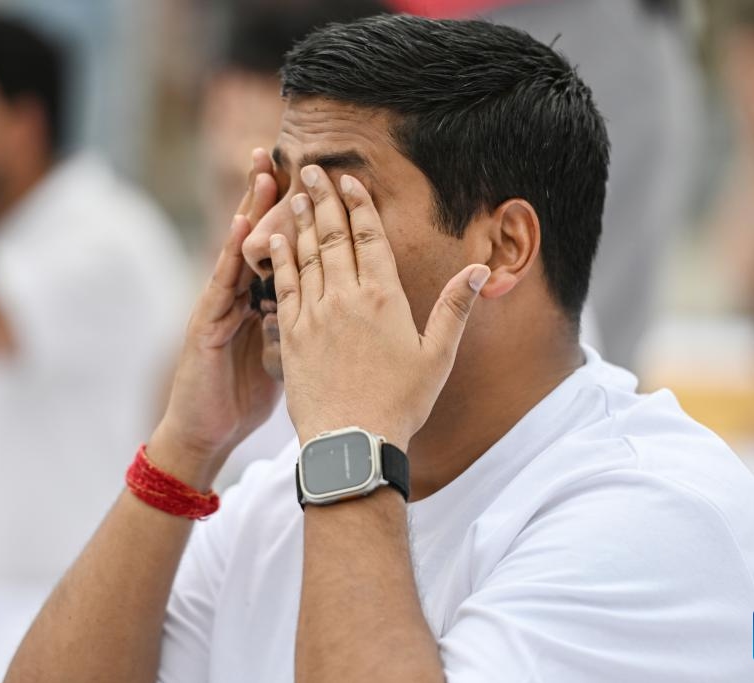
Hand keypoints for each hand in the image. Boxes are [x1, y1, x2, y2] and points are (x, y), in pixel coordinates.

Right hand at [150, 150, 281, 482]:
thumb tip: (328, 311)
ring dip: (250, 208)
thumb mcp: (281, 355)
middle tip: (280, 152)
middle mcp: (239, 296)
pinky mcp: (208, 323)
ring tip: (263, 169)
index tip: (314, 181)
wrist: (207, 434)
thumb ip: (297, 326)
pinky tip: (244, 224)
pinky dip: (232, 252)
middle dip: (267, 196)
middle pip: (257, 237)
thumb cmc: (243, 397)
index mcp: (260, 301)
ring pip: (239, 248)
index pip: (279, 249)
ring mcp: (220, 306)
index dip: (293, 216)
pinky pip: (223, 282)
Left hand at [269, 167, 489, 450]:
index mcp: (383, 298)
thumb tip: (478, 270)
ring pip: (306, 255)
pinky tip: (275, 238)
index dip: (359, 204)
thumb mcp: (437, 357)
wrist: (351, 442)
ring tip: (295, 193)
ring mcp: (314, 315)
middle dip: (323, 199)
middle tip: (310, 169)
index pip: (369, 238)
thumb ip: (455, 309)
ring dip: (301, 220)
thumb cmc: (400, 403)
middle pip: (333, 236)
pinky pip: (283, 286)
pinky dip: (280, 258)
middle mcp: (346, 298)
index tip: (349, 179)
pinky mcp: (291, 334)